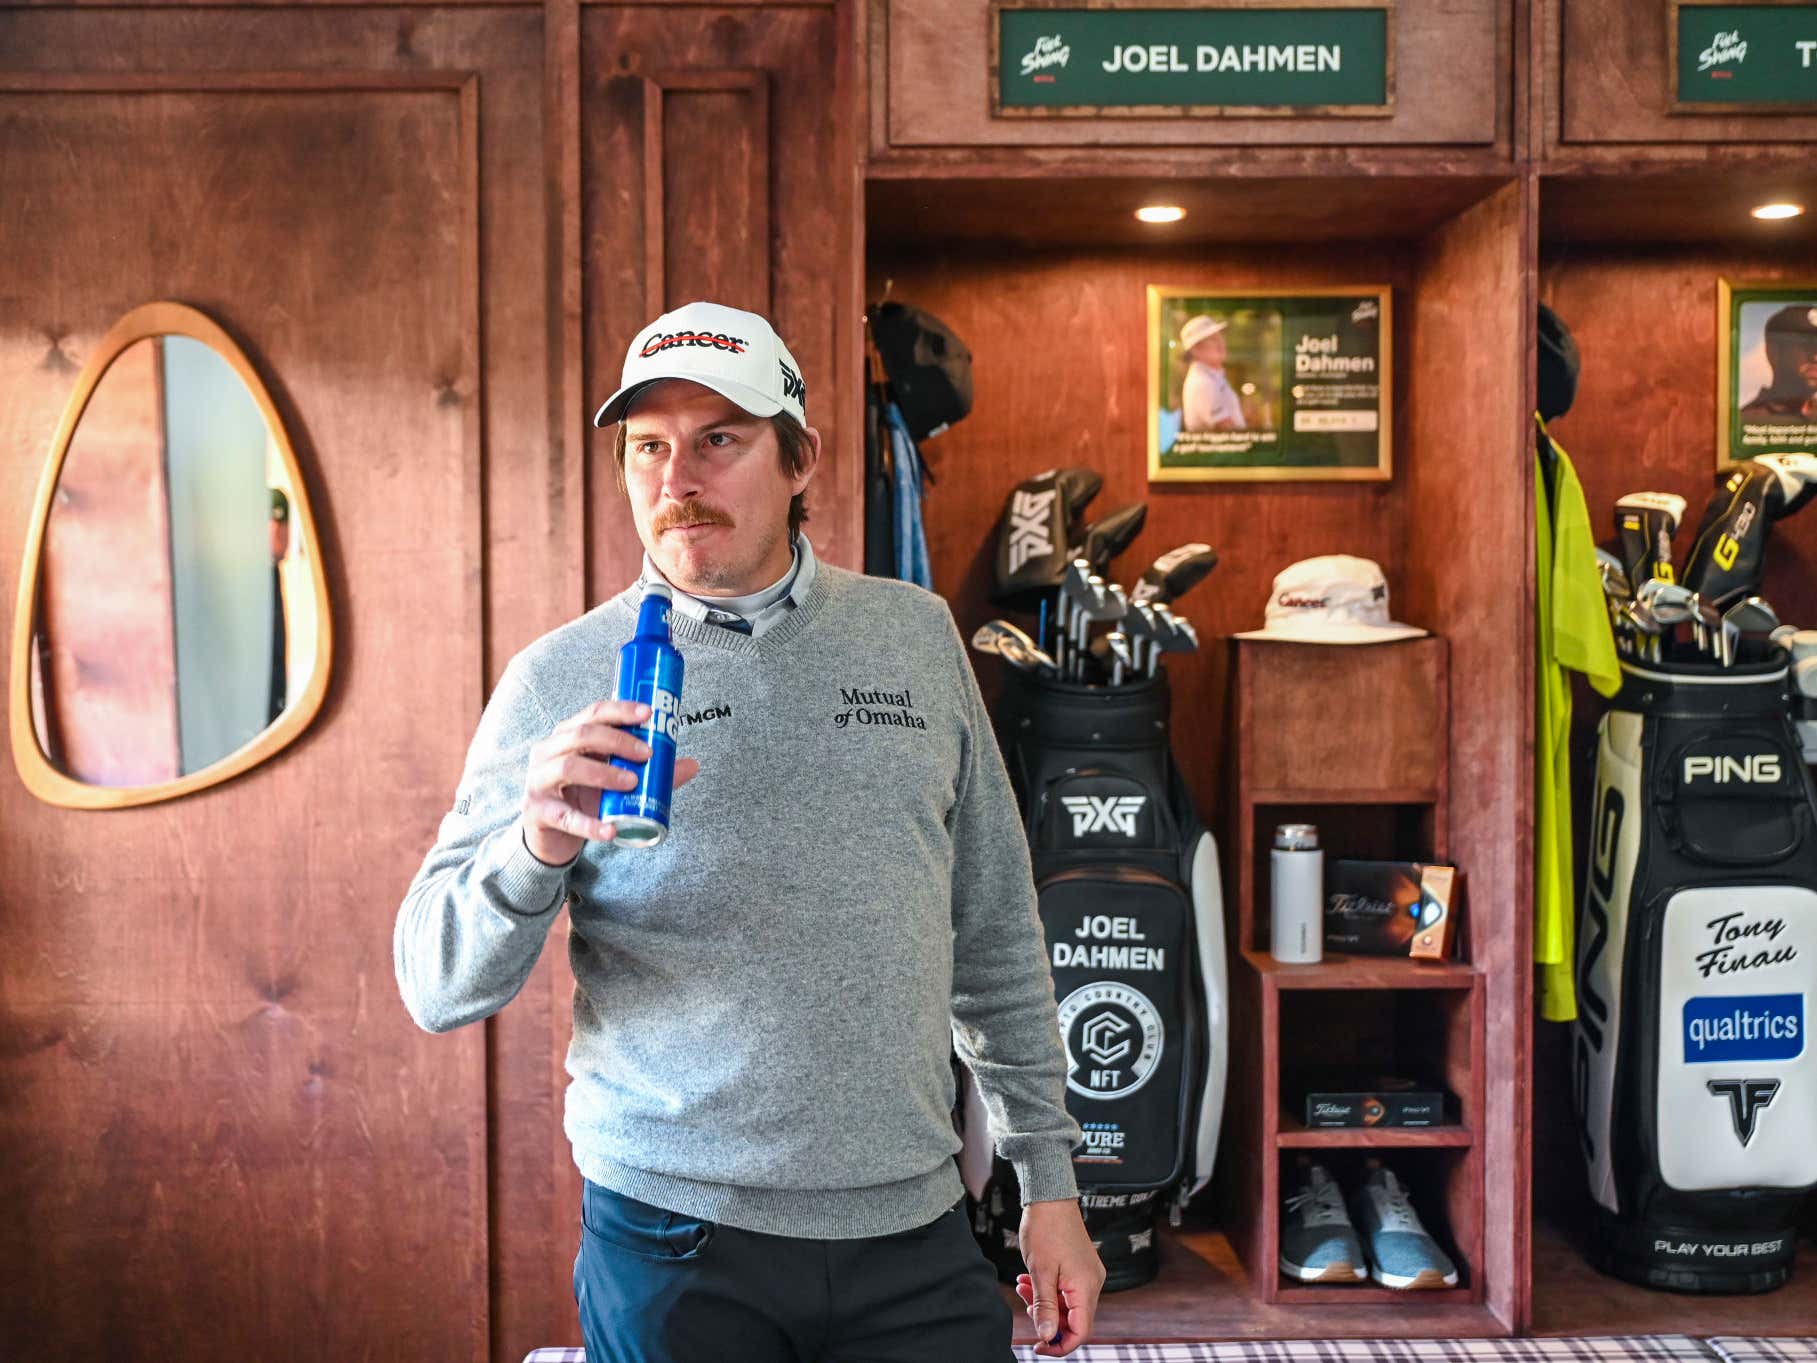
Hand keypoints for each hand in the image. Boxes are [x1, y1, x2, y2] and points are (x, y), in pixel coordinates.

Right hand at [519, 699, 700, 864]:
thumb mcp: (614, 782)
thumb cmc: (582, 798)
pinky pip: (565, 817)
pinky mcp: (537, 812)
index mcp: (567, 736)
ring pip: (569, 766)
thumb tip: (692, 765)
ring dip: (604, 772)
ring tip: (632, 783)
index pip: (593, 713)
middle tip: (647, 754)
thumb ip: (650, 774)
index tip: (649, 714)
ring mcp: (538, 781)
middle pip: (581, 735)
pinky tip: (611, 831)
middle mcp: (548, 752)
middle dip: (618, 740)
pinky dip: (590, 824)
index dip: (621, 710)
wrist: (549, 836)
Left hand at [1013, 1199, 1103, 1356]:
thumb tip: (1047, 1336)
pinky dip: (1049, 1291)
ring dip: (1045, 1304)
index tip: (1039, 1346)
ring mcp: (1087, 1274)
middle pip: (1075, 1320)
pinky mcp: (1080, 1267)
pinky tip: (1031, 1281)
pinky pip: (1067, 1290)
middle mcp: (1092, 1282)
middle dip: (1048, 1320)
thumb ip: (1045, 1307)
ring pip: (1068, 1305)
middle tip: (1025, 1307)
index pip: (1081, 1331)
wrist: (1050, 1196)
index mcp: (1086, 1286)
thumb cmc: (1045, 1228)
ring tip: (1024, 1289)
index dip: (1060, 1345)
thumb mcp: (1040, 1272)